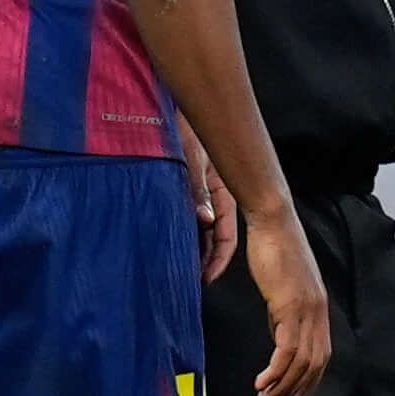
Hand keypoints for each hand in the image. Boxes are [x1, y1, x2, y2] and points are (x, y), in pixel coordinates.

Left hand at [182, 131, 239, 280]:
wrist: (168, 115)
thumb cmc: (184, 131)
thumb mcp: (192, 159)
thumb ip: (197, 188)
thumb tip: (206, 220)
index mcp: (222, 192)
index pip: (226, 235)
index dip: (218, 258)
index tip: (207, 277)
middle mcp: (211, 197)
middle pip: (212, 237)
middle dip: (205, 260)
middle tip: (191, 280)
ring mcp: (196, 195)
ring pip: (198, 230)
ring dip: (191, 249)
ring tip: (179, 269)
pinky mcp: (180, 191)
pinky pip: (182, 218)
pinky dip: (179, 233)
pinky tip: (167, 244)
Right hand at [238, 201, 331, 395]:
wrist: (274, 222)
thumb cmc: (274, 247)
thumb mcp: (282, 286)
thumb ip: (284, 311)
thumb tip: (279, 332)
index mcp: (318, 308)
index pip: (321, 354)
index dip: (310, 379)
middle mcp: (318, 312)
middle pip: (314, 364)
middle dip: (295, 389)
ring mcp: (306, 310)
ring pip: (300, 362)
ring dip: (282, 386)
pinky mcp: (289, 307)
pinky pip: (286, 350)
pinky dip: (275, 371)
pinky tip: (261, 382)